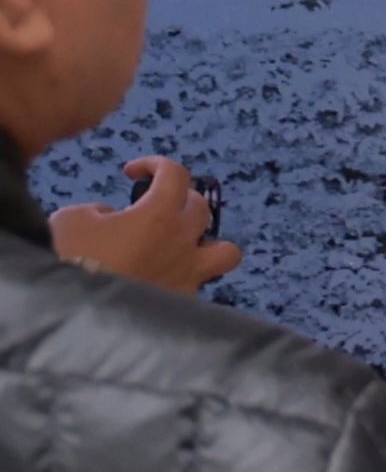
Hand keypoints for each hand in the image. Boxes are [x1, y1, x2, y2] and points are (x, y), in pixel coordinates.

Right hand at [48, 156, 237, 292]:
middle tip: (154, 206)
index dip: (156, 164)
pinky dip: (187, 277)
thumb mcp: (74, 218)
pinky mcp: (187, 300)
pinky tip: (165, 279)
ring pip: (226, 251)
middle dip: (179, 199)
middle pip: (201, 208)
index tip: (132, 172)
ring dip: (208, 242)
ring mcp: (190, 273)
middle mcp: (183, 241)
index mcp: (159, 214)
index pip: (175, 174)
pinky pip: (202, 284)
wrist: (79, 308)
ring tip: (184, 245)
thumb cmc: (75, 256)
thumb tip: (116, 217)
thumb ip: (101, 209)